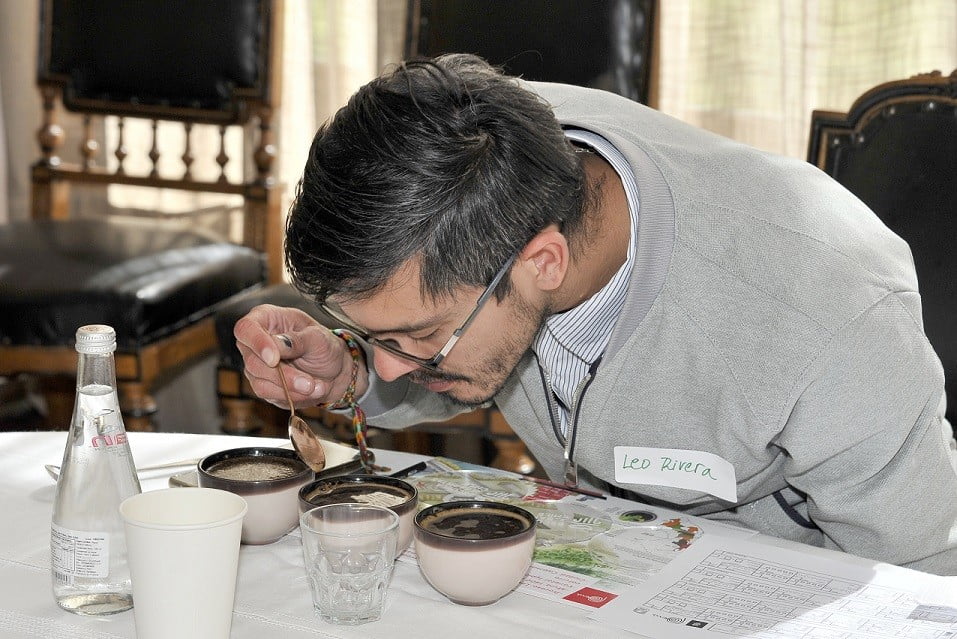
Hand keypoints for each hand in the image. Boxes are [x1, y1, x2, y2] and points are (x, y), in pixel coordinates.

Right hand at [233, 304, 367, 408]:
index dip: (257, 343)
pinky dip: (291, 396)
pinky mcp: (263, 385)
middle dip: (284, 376)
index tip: (274, 359)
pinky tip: (310, 392)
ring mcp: (256, 365)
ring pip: (259, 382)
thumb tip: (277, 344)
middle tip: (309, 383)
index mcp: (266, 318)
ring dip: (290, 389)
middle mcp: (255, 342)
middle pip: (252, 361)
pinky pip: (269, 395)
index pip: (246, 328)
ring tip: (316, 387)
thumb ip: (297, 340)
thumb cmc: (323, 346)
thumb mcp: (318, 337)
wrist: (333, 370)